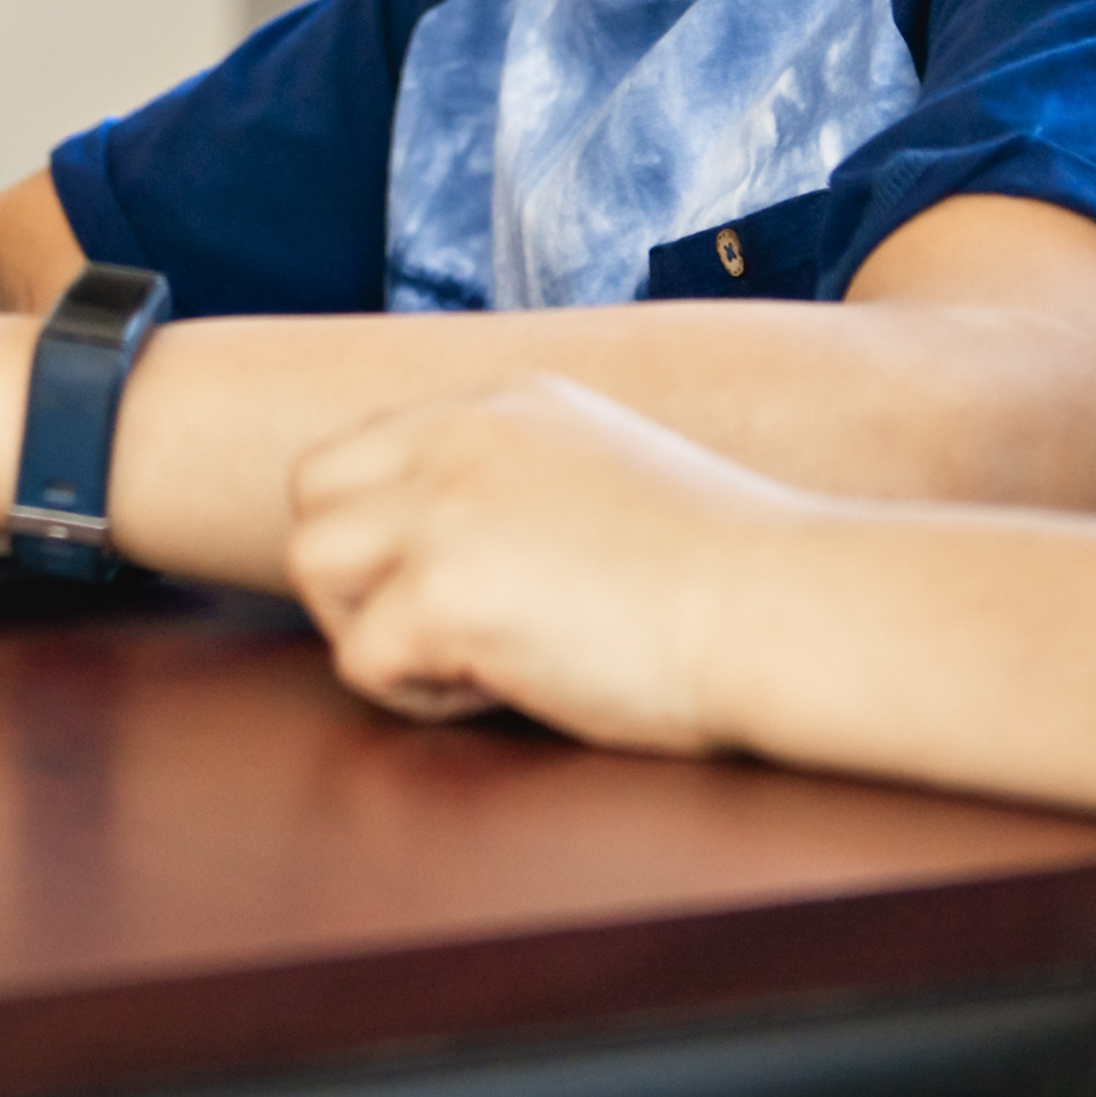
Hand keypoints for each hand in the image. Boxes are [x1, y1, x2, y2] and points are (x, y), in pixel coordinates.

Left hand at [285, 376, 807, 754]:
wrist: (785, 606)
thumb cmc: (729, 569)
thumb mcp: (609, 470)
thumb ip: (526, 476)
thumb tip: (475, 537)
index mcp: (504, 402)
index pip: (362, 447)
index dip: (381, 528)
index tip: (450, 579)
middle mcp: (461, 437)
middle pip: (310, 492)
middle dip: (352, 571)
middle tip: (433, 627)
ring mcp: (447, 508)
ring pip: (315, 567)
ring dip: (370, 627)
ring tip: (465, 660)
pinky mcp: (447, 590)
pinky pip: (363, 659)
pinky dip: (417, 694)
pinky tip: (502, 689)